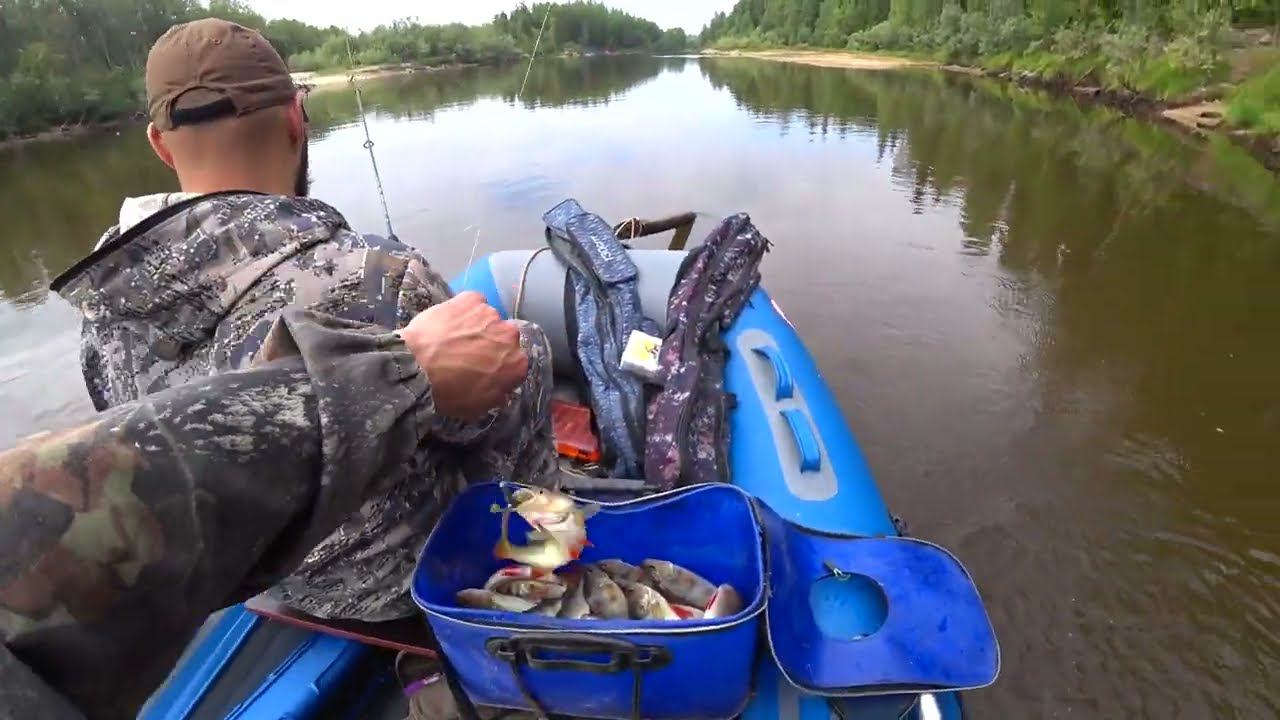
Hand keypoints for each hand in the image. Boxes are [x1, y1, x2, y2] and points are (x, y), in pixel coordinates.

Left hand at [399, 292, 527, 420]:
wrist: (416, 368)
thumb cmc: (448, 392)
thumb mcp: (478, 407)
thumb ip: (497, 395)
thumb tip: (502, 390)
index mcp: (516, 364)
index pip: (515, 363)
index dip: (499, 366)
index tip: (485, 369)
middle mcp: (510, 335)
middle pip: (504, 337)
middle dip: (490, 343)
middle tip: (467, 353)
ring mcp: (491, 314)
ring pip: (488, 319)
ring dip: (477, 326)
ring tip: (453, 336)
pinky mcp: (471, 299)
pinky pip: (473, 302)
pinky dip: (464, 310)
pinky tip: (449, 321)